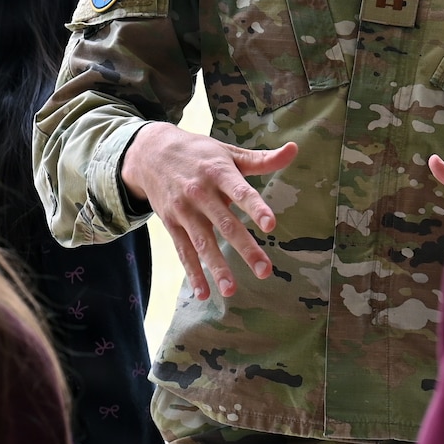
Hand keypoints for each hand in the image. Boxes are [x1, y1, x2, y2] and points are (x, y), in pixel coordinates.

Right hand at [121, 122, 296, 301]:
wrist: (150, 152)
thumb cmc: (199, 153)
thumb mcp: (228, 152)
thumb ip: (261, 159)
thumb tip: (293, 150)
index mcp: (218, 172)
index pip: (241, 192)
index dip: (255, 207)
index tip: (271, 225)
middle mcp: (200, 193)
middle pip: (225, 224)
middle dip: (245, 248)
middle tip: (265, 270)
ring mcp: (184, 211)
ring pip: (203, 243)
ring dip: (217, 267)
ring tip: (232, 290)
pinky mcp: (171, 224)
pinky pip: (183, 252)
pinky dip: (192, 273)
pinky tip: (203, 293)